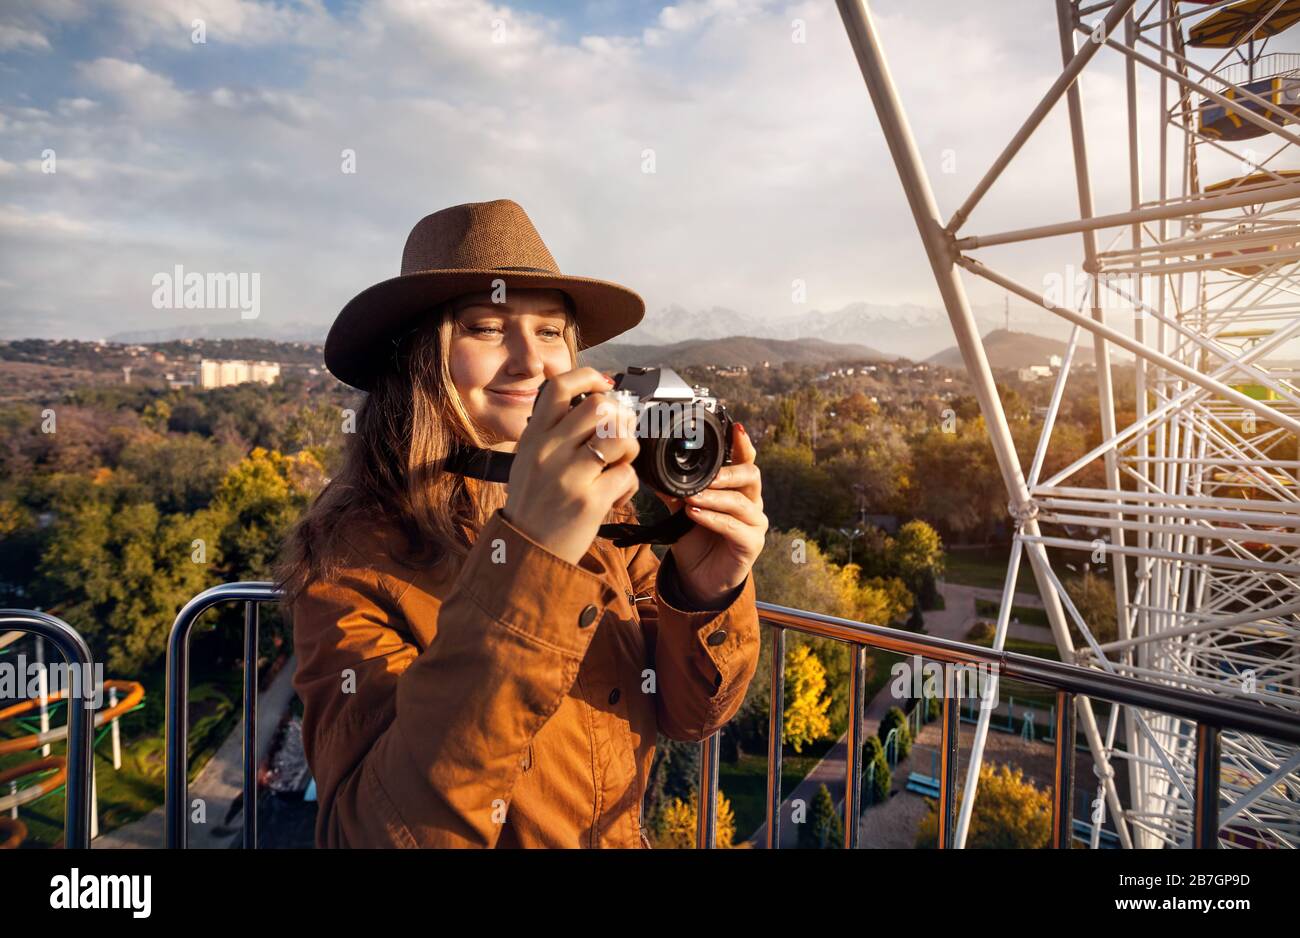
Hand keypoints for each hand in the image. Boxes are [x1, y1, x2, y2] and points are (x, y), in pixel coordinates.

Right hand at [503, 367, 640, 565]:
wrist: (526, 552)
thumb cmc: (533, 504)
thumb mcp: (528, 459)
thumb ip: (550, 429)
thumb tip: (582, 393)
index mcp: (534, 437)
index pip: (559, 387)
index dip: (589, 378)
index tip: (605, 386)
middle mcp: (549, 451)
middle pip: (600, 407)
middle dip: (620, 418)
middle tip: (619, 436)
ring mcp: (569, 475)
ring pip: (620, 437)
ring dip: (629, 448)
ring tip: (619, 464)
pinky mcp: (590, 501)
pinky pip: (627, 475)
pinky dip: (629, 485)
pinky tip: (615, 496)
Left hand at [651, 422, 765, 607]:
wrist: (698, 578)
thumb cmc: (694, 541)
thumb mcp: (681, 512)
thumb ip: (674, 492)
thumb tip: (653, 472)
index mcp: (737, 489)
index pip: (745, 460)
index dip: (743, 444)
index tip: (735, 428)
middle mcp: (751, 502)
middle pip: (752, 476)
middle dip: (728, 473)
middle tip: (706, 476)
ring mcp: (755, 524)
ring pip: (741, 502)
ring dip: (715, 498)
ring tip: (692, 498)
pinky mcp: (752, 544)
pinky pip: (736, 528)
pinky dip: (714, 520)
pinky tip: (696, 515)